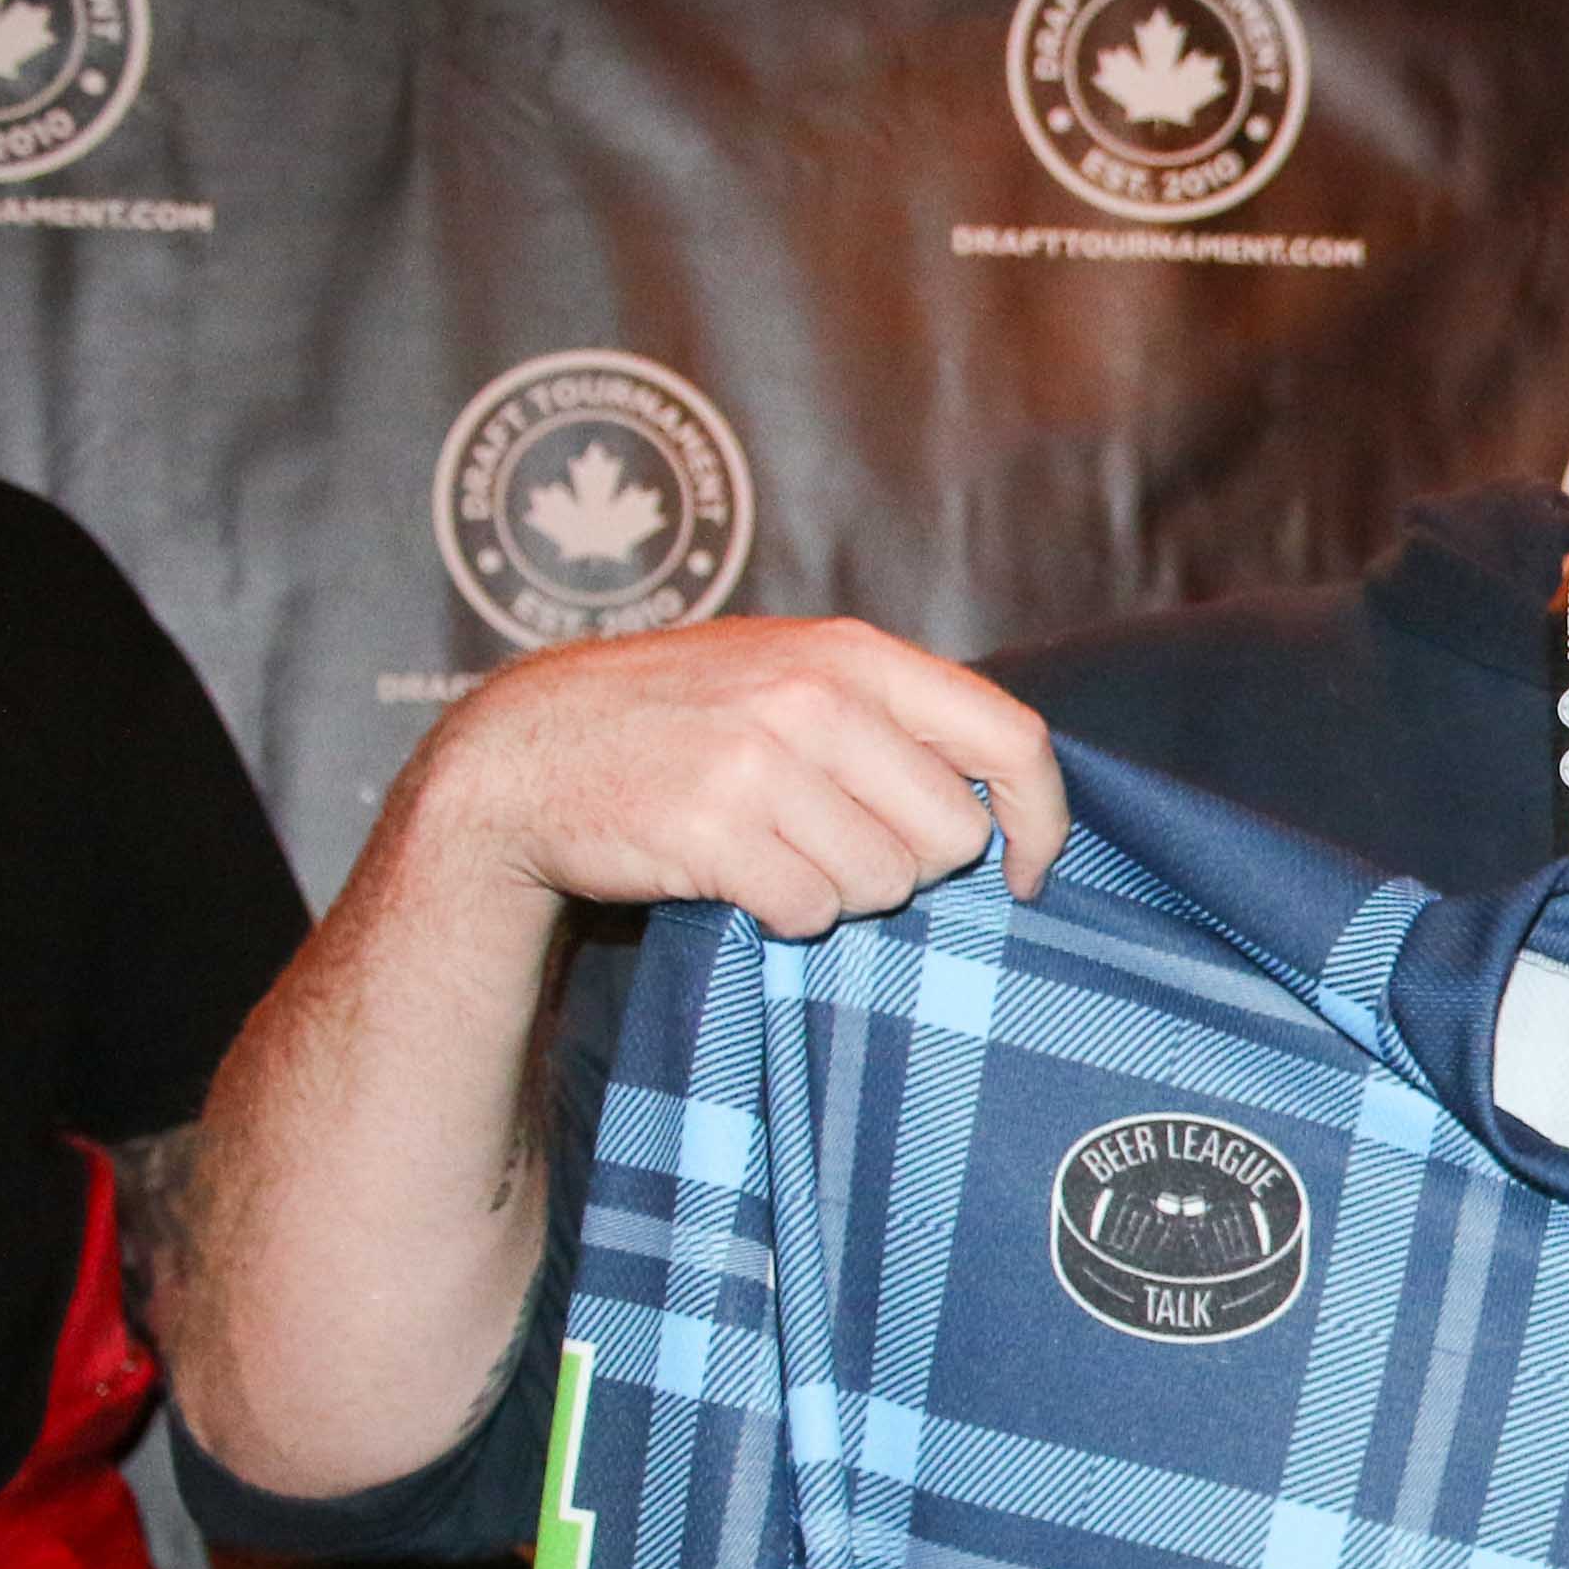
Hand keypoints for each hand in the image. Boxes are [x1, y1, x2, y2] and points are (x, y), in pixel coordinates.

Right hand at [422, 616, 1066, 936]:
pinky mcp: (710, 830)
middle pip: (952, 834)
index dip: (1042, 818)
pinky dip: (785, 914)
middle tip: (838, 840)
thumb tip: (1010, 796)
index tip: (1029, 869)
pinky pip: (811, 912)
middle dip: (910, 860)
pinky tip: (738, 876)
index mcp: (854, 654)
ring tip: (776, 847)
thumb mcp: (790, 671)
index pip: (1011, 738)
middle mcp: (815, 699)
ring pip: (885, 883)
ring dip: (841, 889)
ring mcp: (759, 762)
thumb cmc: (682, 717)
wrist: (526, 750)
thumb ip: (894, 714)